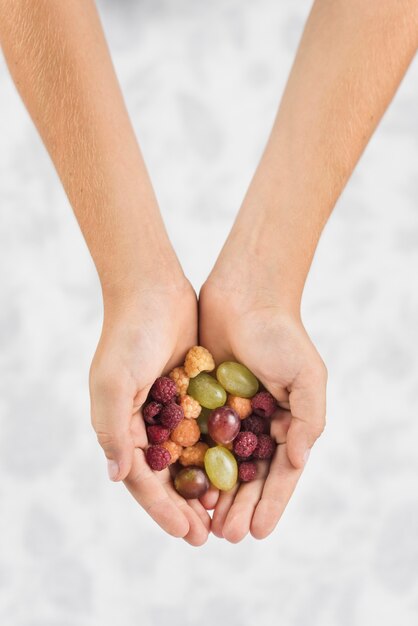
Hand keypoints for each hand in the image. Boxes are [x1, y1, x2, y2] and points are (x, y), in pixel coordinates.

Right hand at [89, 278, 211, 545]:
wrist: (153, 287)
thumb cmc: (128, 334)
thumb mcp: (113, 381)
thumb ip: (113, 429)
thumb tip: (118, 477)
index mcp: (122, 426)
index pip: (143, 480)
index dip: (164, 509)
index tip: (189, 533)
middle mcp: (145, 422)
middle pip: (169, 477)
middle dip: (187, 507)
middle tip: (211, 535)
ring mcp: (171, 408)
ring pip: (191, 457)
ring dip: (207, 486)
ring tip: (227, 512)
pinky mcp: (193, 391)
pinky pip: (208, 429)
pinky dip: (220, 450)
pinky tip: (240, 468)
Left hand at [199, 280, 326, 541]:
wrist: (244, 294)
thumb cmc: (281, 334)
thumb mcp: (308, 377)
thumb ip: (308, 420)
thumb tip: (296, 462)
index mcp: (286, 422)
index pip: (280, 472)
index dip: (271, 503)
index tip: (258, 532)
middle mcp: (257, 423)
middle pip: (248, 475)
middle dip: (239, 506)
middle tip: (225, 535)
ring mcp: (228, 413)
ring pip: (219, 463)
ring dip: (213, 494)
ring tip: (204, 522)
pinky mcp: (200, 399)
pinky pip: (194, 437)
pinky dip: (190, 463)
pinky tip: (182, 486)